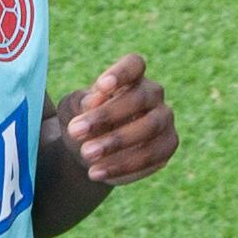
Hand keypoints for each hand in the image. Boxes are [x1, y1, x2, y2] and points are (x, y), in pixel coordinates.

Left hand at [55, 55, 176, 188]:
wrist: (90, 153)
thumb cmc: (81, 121)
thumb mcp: (70, 110)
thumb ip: (80, 102)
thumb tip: (95, 100)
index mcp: (131, 77)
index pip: (134, 65)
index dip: (121, 73)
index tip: (101, 86)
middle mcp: (153, 95)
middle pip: (140, 98)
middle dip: (108, 116)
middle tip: (76, 132)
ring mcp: (164, 121)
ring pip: (150, 128)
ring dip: (116, 143)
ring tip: (86, 155)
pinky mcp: (166, 148)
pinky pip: (152, 157)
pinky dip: (123, 166)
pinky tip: (96, 172)